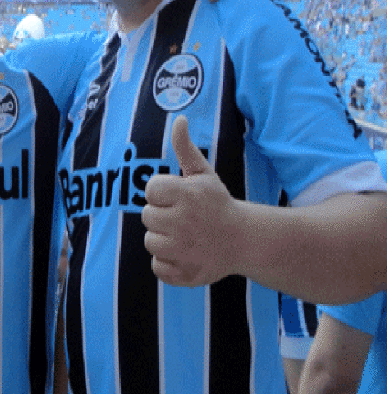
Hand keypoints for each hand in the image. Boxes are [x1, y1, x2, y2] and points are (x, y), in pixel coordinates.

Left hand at [142, 116, 241, 286]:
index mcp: (186, 195)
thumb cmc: (218, 203)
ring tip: (186, 236)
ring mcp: (184, 251)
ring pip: (150, 242)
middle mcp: (183, 222)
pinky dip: (168, 263)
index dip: (162, 193)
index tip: (180, 198)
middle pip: (147, 216)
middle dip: (162, 216)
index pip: (150, 190)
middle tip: (184, 218)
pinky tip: (185, 254)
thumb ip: (185, 148)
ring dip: (164, 239)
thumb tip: (179, 119)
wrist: (245, 240)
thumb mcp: (203, 175)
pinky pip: (157, 266)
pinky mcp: (185, 274)